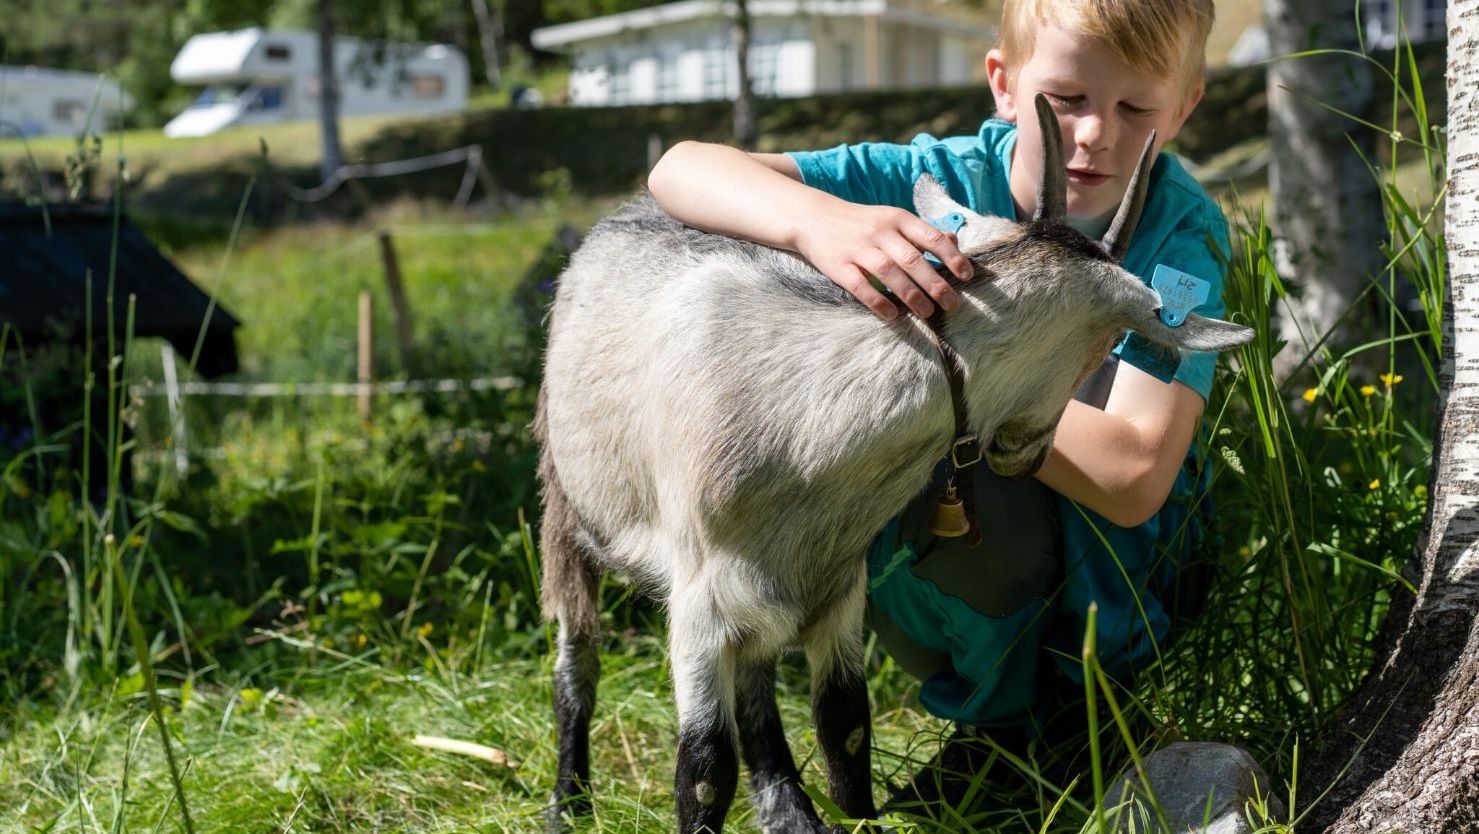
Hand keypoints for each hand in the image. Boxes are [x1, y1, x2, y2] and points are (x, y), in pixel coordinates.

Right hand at [793, 202, 974, 319]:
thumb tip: (953, 241)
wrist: (813, 217)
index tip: (966, 276)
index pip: (931, 237)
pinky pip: (860, 286)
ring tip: (928, 313)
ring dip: (911, 295)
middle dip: (935, 284)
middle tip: (952, 304)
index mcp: (897, 218)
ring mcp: (858, 249)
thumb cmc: (861, 222)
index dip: (952, 257)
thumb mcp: (892, 217)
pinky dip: (877, 301)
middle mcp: (880, 232)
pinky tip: (892, 315)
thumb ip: (921, 231)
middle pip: (913, 260)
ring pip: (889, 273)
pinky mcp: (838, 266)